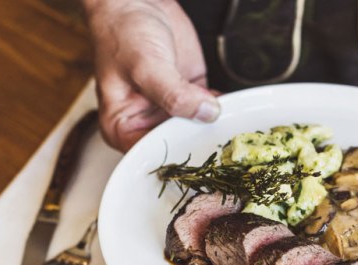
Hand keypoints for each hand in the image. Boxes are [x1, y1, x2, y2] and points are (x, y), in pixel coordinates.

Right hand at [83, 0, 220, 150]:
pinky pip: (211, 112)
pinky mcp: (191, 96)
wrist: (137, 1)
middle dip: (199, 145)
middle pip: (177, 147)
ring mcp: (171, 111)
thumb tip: (205, 113)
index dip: (175, 157)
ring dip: (215, 129)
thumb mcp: (146, 66)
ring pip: (197, 131)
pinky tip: (235, 111)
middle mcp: (146, 124)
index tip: (199, 154)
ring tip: (234, 132)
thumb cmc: (123, 33)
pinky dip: (224, 111)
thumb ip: (173, 94)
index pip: (151, 156)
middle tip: (224, 148)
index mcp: (122, 128)